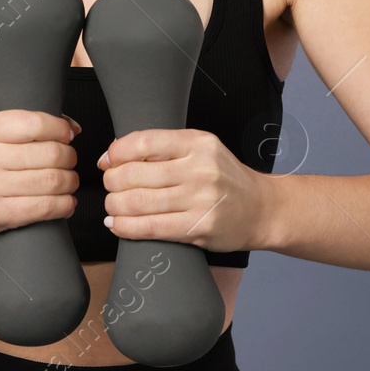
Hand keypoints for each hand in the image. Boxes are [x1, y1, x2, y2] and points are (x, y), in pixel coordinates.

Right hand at [0, 110, 80, 247]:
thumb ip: (17, 128)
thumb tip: (68, 126)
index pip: (34, 123)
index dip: (60, 129)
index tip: (67, 135)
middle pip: (48, 153)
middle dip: (68, 158)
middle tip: (68, 162)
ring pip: (50, 181)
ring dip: (69, 183)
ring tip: (67, 183)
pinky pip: (42, 208)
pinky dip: (62, 205)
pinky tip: (64, 203)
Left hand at [98, 129, 271, 251]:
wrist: (262, 209)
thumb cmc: (226, 179)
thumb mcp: (201, 149)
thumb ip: (163, 148)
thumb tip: (113, 155)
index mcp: (197, 143)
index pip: (144, 142)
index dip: (117, 153)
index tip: (107, 161)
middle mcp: (199, 169)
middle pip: (135, 174)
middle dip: (112, 182)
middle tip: (111, 186)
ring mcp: (200, 200)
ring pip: (138, 202)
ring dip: (115, 206)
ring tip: (113, 206)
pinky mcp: (198, 227)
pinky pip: (151, 227)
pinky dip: (126, 227)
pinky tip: (117, 224)